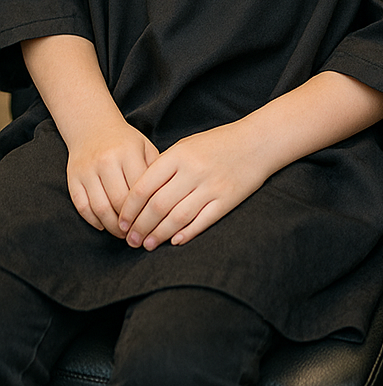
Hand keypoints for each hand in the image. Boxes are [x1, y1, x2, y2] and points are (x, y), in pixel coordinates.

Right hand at [66, 120, 158, 236]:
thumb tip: (164, 199)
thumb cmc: (125, 142)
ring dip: (111, 226)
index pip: (140, 189)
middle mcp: (107, 160)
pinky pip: (82, 206)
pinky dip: (93, 220)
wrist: (93, 127)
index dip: (146, 210)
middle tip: (137, 234)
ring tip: (122, 233)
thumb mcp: (145, 147)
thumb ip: (155, 170)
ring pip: (100, 207)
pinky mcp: (73, 178)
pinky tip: (103, 225)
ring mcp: (88, 170)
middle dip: (129, 222)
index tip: (152, 223)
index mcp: (128, 152)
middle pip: (119, 201)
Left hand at [118, 121, 269, 250]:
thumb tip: (139, 196)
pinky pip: (201, 222)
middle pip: (157, 206)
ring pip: (177, 218)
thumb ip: (164, 166)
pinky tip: (174, 241)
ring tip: (147, 244)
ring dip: (158, 235)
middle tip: (130, 240)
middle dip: (140, 227)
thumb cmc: (218, 143)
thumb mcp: (187, 145)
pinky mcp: (227, 200)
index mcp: (179, 155)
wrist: (258, 141)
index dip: (129, 208)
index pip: (144, 187)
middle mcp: (193, 171)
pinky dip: (186, 234)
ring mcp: (211, 186)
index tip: (121, 222)